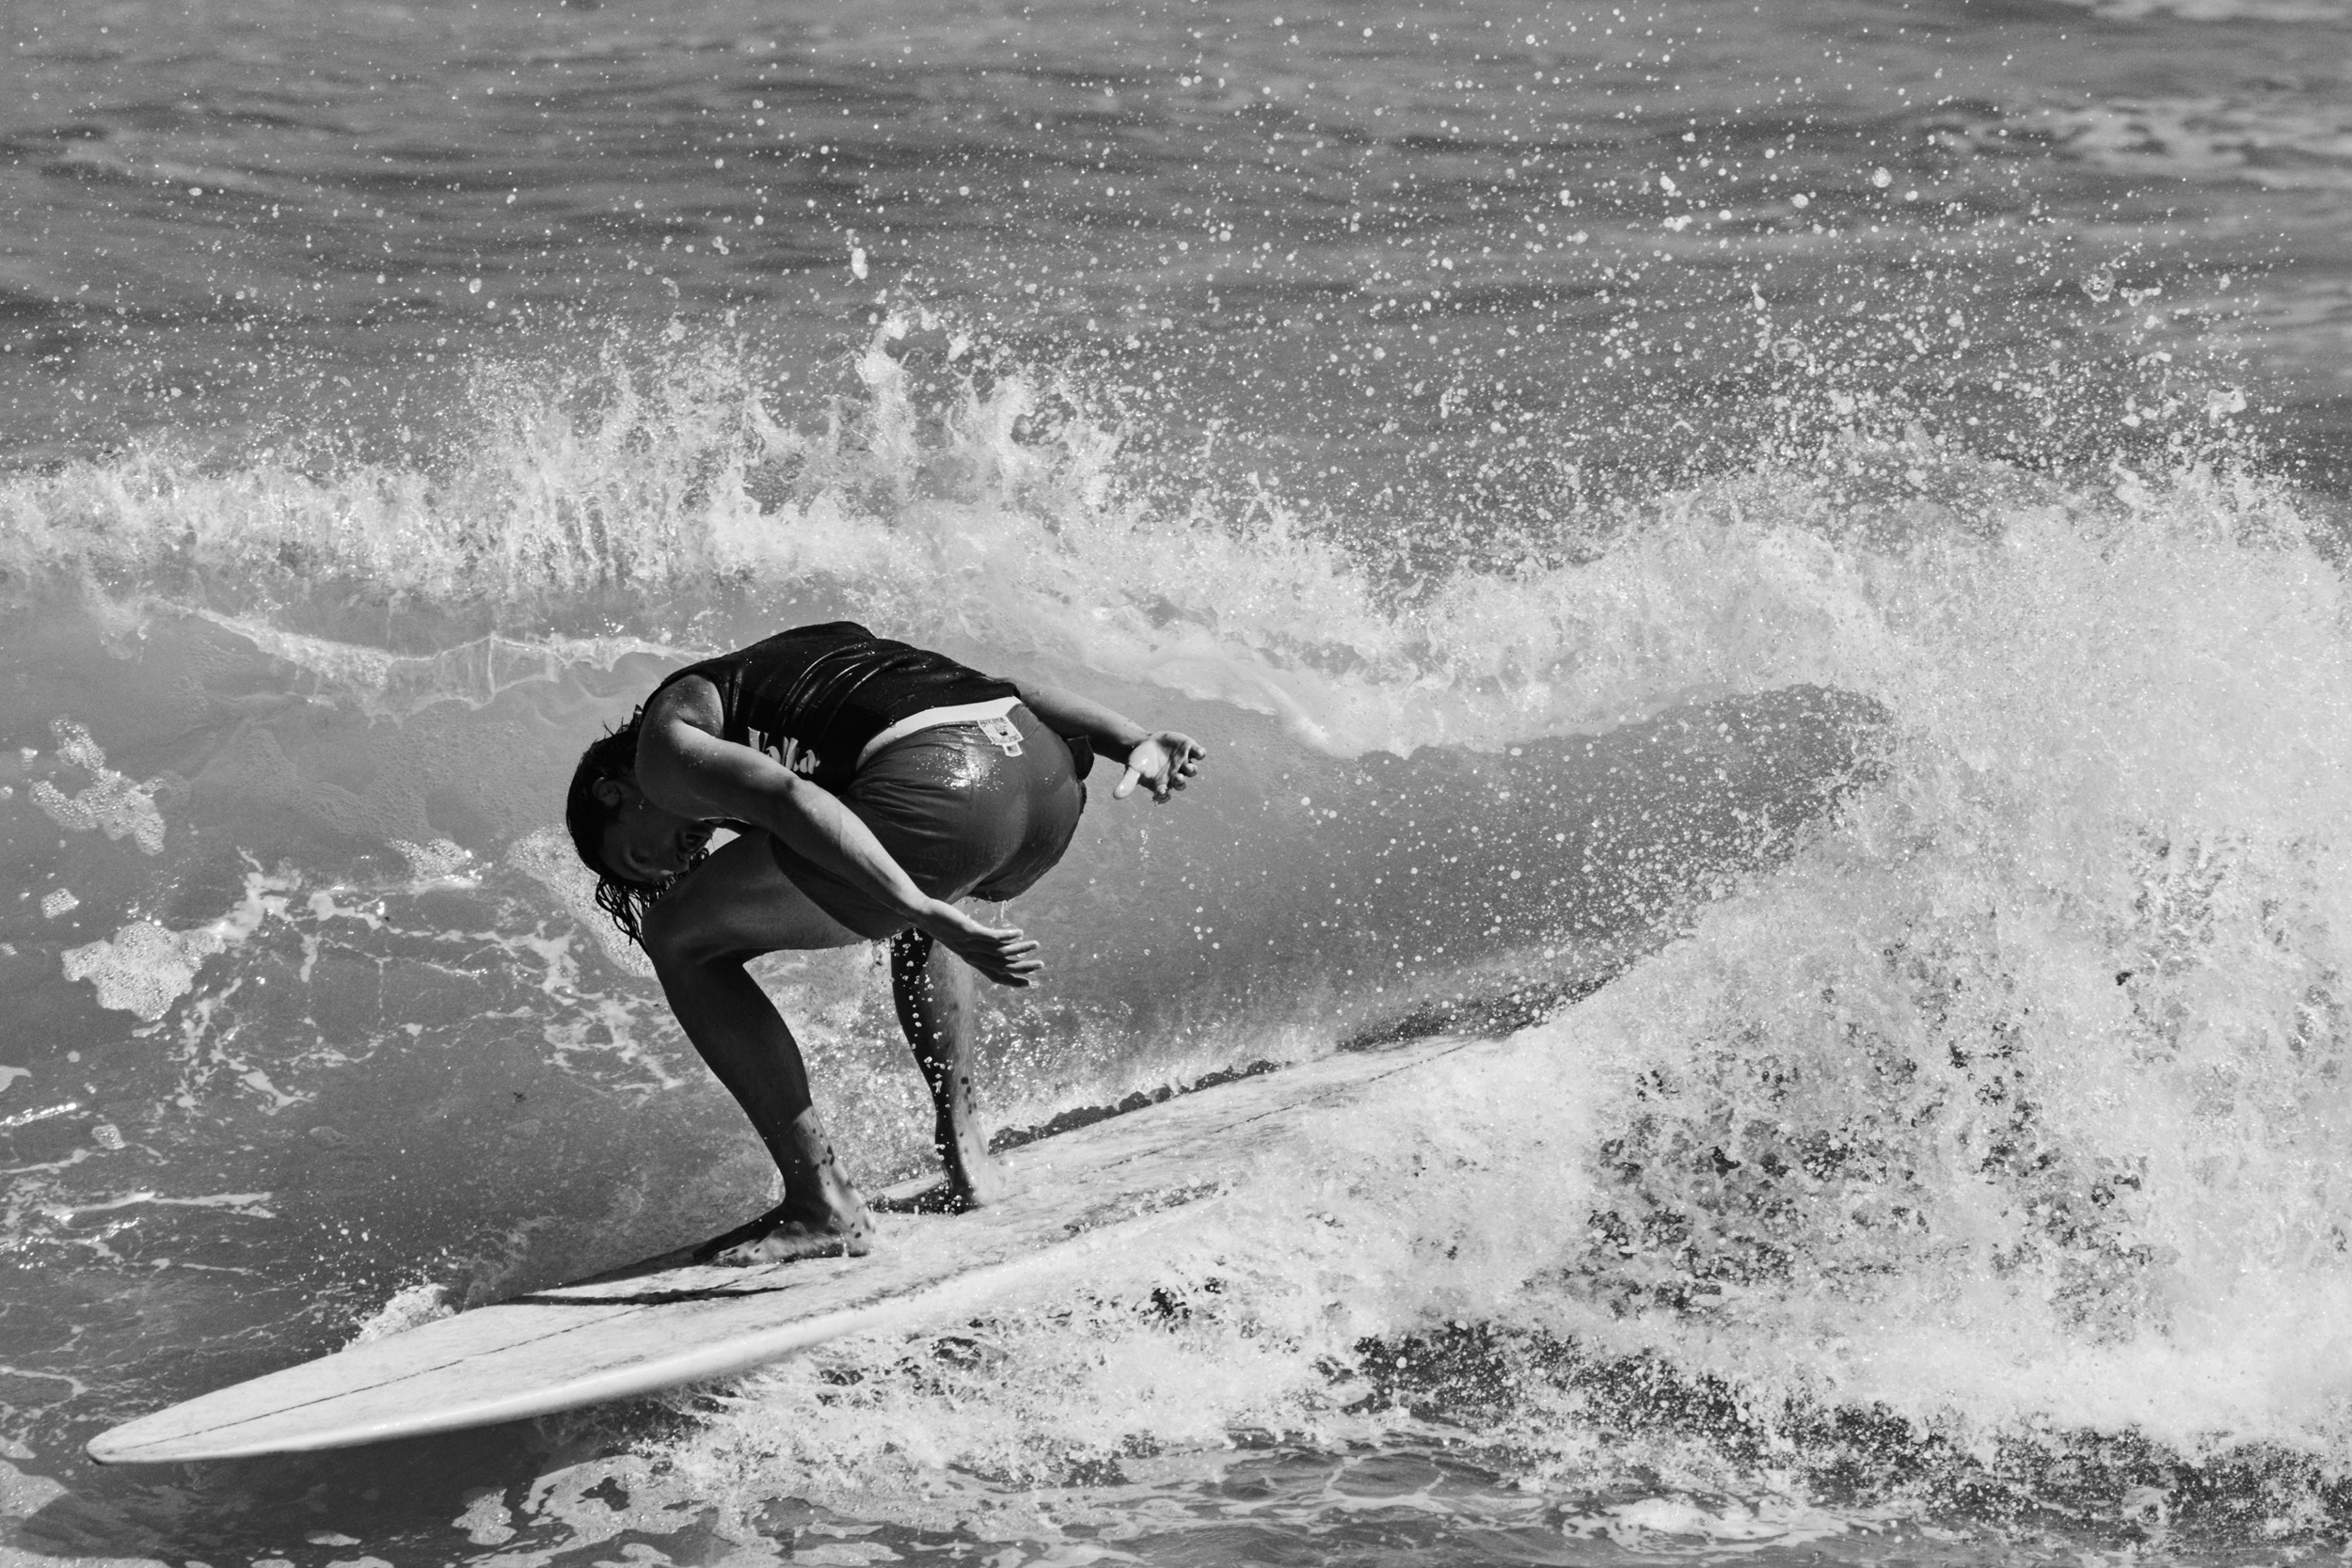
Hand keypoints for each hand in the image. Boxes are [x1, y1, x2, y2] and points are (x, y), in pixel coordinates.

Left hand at [914, 900, 1042, 987]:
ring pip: (999, 952)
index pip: (994, 975)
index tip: (1029, 983)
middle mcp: (972, 955)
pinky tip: (1019, 932)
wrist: (923, 914)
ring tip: (1036, 944)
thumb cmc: (943, 924)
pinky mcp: (968, 931)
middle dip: (1022, 967)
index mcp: (971, 958)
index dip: (1012, 980)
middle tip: (1041, 966)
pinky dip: (1007, 936)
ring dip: (1020, 949)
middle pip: (1001, 966)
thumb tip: (994, 942)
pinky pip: (991, 937)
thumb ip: (978, 941)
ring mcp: (970, 944)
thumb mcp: (962, 936)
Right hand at [1115, 732, 1205, 802]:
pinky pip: (1198, 754)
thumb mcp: (1132, 771)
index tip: (1161, 792)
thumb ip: (1127, 783)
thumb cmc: (1139, 760)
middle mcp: (1175, 777)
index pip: (1164, 794)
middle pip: (1181, 783)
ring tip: (1187, 766)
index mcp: (1162, 785)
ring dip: (1191, 770)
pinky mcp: (1189, 750)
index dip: (1164, 795)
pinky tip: (1199, 752)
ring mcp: (1183, 764)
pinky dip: (1200, 754)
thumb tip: (1115, 796)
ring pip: (1191, 770)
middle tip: (1177, 778)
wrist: (1146, 744)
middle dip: (1180, 782)